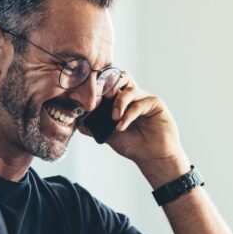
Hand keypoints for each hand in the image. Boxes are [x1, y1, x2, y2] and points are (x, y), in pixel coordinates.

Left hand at [79, 71, 189, 185]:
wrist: (152, 157)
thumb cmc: (133, 145)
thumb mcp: (108, 134)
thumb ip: (93, 125)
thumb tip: (77, 119)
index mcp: (121, 100)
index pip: (109, 83)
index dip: (99, 87)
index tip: (89, 100)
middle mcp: (133, 96)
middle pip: (120, 76)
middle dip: (108, 85)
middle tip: (100, 99)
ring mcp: (144, 98)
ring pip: (128, 88)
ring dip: (118, 102)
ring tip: (113, 118)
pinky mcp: (155, 103)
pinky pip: (138, 103)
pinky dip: (127, 115)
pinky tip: (121, 127)